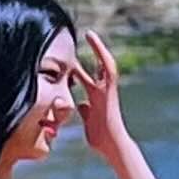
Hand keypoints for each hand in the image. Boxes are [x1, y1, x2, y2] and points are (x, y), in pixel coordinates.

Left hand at [77, 30, 130, 162]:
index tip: (67, 61)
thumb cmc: (100, 137)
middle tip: (82, 38)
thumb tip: (80, 104)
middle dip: (89, 54)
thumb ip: (84, 111)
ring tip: (90, 34)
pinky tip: (97, 44)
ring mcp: (106, 90)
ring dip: (98, 49)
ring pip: (103, 64)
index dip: (75, 69)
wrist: (111, 144)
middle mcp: (100, 91)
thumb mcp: (87, 121)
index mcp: (92, 98)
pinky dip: (103, 56)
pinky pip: (108, 69)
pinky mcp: (110, 89)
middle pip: (92, 68)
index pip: (82, 79)